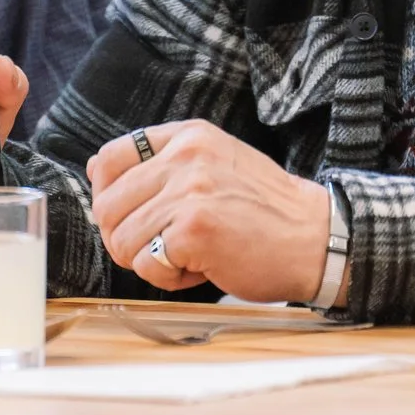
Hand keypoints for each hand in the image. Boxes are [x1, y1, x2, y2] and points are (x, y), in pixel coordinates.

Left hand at [84, 120, 333, 300]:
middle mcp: (186, 156)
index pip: (110, 157)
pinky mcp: (193, 230)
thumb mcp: (217, 164)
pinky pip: (145, 265)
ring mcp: (189, 191)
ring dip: (149, 261)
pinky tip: (202, 267)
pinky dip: (168, 278)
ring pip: (121, 239)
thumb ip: (165, 165)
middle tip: (161, 249)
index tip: (133, 215)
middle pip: (106, 206)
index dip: (108, 195)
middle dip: (125, 238)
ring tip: (189, 256)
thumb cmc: (265, 212)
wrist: (316, 237)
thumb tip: (97, 175)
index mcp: (190, 136)